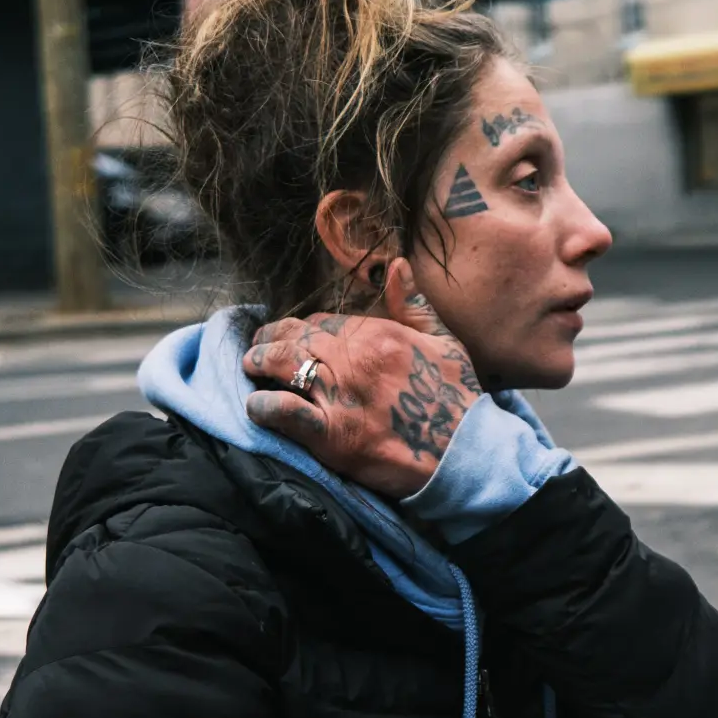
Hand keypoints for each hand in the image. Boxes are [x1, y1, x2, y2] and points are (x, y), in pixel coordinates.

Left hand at [243, 258, 482, 498]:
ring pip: (280, 364)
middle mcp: (355, 358)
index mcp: (379, 334)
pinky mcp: (331, 434)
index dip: (305, 328)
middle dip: (271, 338)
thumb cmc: (459, 399)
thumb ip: (415, 304)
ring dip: (258, 362)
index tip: (299, 338)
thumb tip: (396, 264)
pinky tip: (257, 405)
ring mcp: (341, 395)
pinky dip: (263, 406)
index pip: (322, 320)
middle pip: (294, 336)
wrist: (467, 454)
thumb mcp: (445, 342)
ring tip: (251, 367)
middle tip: (259, 347)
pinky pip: (282, 411)